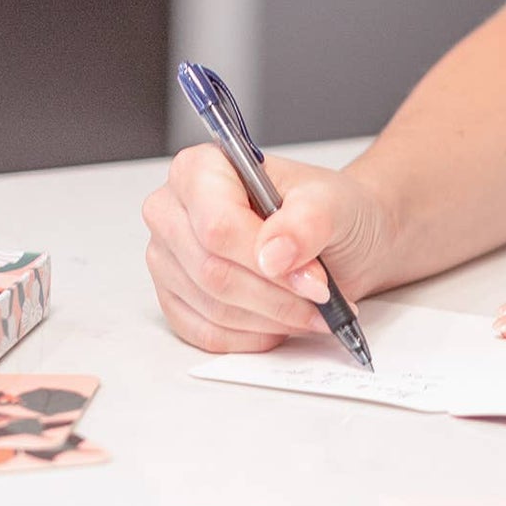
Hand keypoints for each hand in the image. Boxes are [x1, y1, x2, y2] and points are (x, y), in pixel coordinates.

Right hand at [142, 146, 396, 353]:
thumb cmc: (327, 209)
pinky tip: (282, 323)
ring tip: (312, 311)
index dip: (263, 258)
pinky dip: (252, 336)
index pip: (216, 224)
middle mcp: (173, 211)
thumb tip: (272, 253)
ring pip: (212, 306)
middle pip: (211, 269)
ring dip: (270, 318)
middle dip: (274, 294)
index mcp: (202, 169)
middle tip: (321, 299)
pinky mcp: (176, 301)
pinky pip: (206, 334)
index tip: (314, 279)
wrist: (336, 237)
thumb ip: (306, 221)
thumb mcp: (333, 203)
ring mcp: (169, 259)